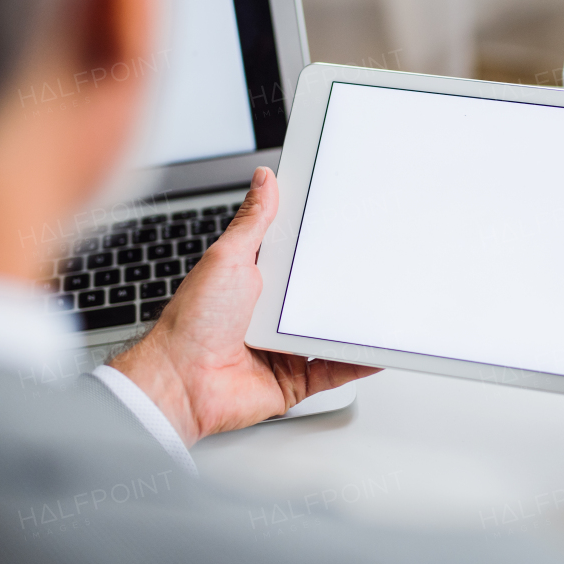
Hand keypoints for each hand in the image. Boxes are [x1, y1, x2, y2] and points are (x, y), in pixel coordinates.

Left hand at [110, 167, 378, 446]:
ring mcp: (285, 347)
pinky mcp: (295, 379)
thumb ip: (252, 221)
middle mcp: (272, 315)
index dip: (322, 243)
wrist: (181, 383)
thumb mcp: (227, 258)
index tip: (350, 225)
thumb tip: (264, 179)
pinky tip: (374, 348)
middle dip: (346, 283)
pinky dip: (357, 361)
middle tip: (377, 263)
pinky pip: (335, 369)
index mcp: (258, 281)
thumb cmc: (192, 322)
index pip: (298, 257)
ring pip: (331, 332)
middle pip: (321, 295)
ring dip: (354, 323)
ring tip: (383, 304)